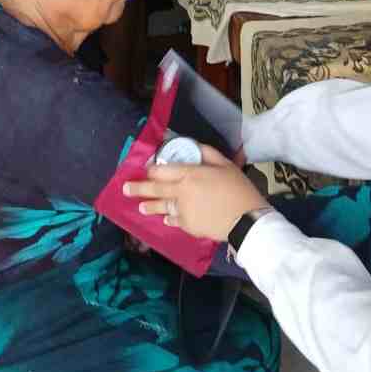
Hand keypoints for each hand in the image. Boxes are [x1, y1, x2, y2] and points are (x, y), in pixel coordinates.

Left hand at [123, 144, 265, 241]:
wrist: (246, 220)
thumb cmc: (238, 189)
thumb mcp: (226, 164)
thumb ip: (207, 153)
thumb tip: (194, 145)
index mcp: (190, 175)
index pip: (164, 170)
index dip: (153, 169)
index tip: (146, 169)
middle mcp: (181, 192)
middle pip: (156, 189)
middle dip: (138, 188)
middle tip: (125, 189)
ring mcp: (183, 211)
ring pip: (162, 207)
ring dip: (150, 206)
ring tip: (141, 207)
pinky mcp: (188, 226)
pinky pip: (174, 220)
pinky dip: (170, 218)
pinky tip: (166, 219)